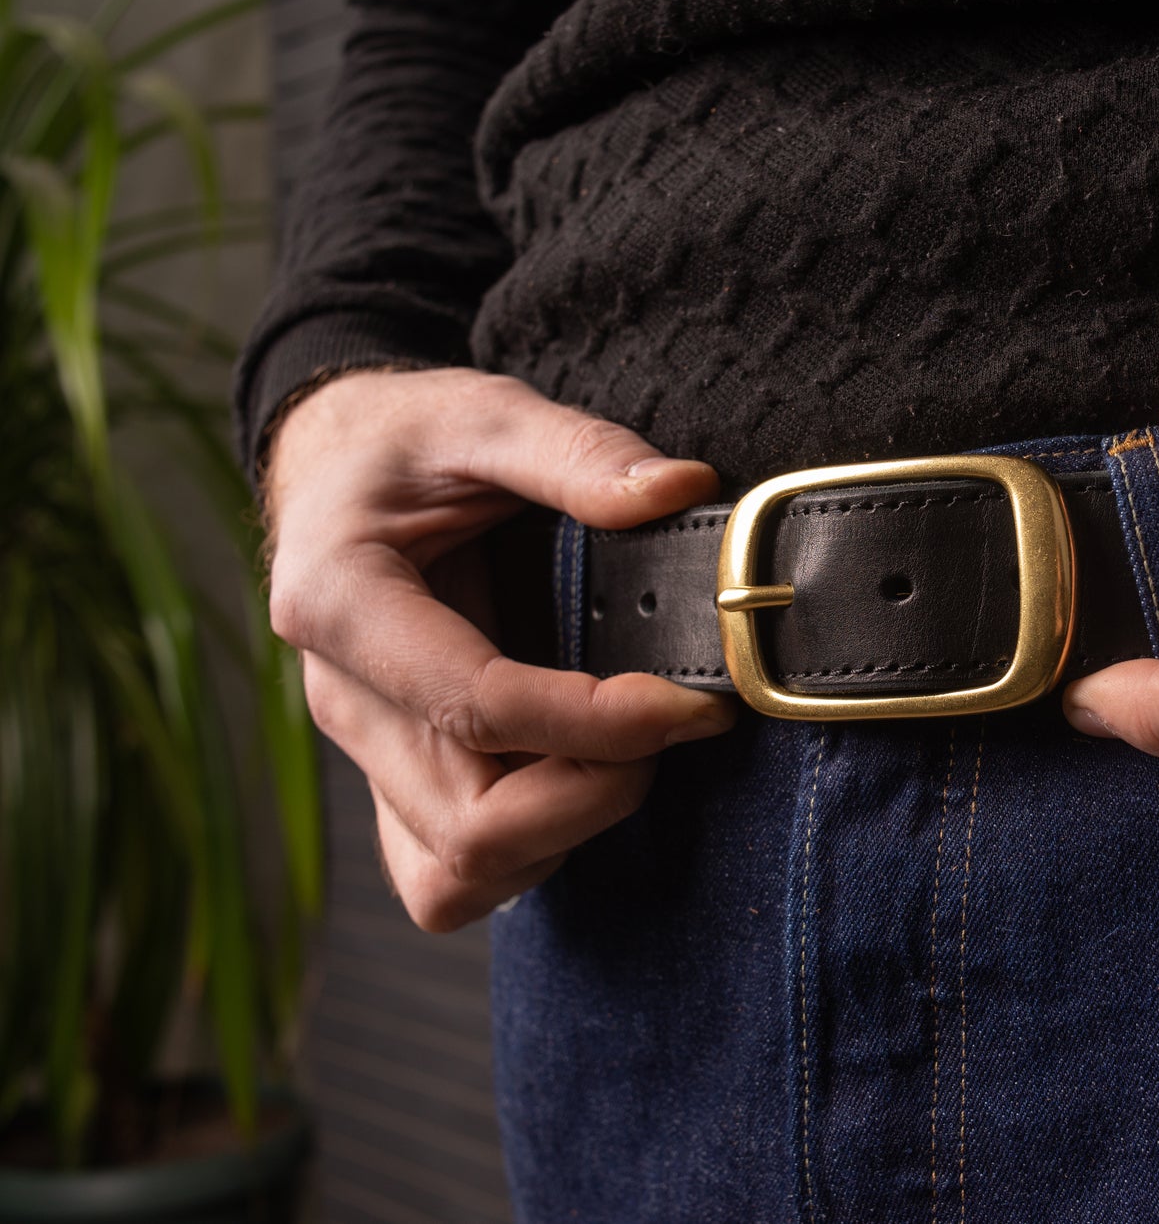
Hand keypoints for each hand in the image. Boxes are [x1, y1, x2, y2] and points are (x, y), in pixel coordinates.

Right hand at [263, 368, 733, 931]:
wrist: (336, 462)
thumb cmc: (404, 439)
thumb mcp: (484, 411)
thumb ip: (578, 452)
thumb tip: (677, 491)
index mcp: (342, 603)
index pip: (477, 707)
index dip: (598, 721)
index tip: (690, 701)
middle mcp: (343, 698)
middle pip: (470, 823)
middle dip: (597, 788)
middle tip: (673, 719)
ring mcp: (364, 754)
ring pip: (459, 872)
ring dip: (566, 830)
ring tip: (626, 748)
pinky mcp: (393, 785)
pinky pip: (449, 878)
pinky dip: (531, 853)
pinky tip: (579, 777)